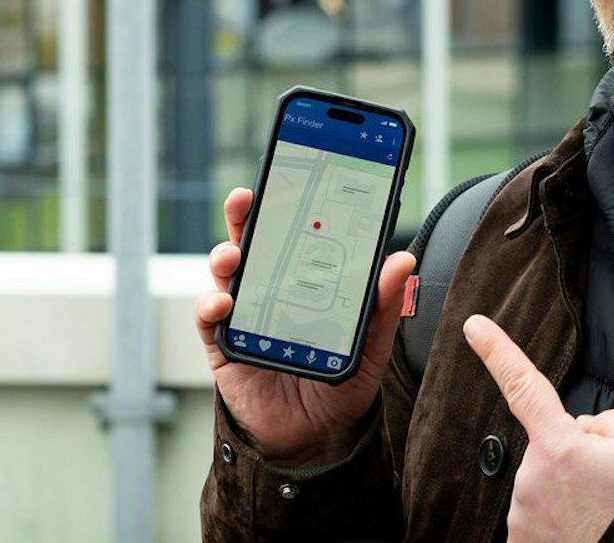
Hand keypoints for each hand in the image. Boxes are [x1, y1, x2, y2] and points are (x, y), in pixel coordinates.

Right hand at [194, 187, 416, 465]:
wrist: (316, 437)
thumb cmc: (340, 382)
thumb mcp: (370, 344)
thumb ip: (384, 304)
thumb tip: (404, 260)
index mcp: (302, 279)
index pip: (292, 232)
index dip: (286, 203)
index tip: (287, 176)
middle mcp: (268, 289)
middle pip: (251, 241)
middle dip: (244, 216)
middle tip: (246, 199)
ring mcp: (243, 315)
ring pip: (225, 274)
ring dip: (224, 257)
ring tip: (233, 256)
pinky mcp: (224, 347)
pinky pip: (209, 321)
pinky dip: (210, 307)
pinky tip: (222, 304)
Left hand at [465, 314, 613, 542]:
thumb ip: (602, 421)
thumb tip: (576, 431)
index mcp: (559, 445)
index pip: (523, 386)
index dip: (496, 353)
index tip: (473, 326)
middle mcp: (531, 480)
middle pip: (546, 451)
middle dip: (572, 462)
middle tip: (606, 489)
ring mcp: (523, 517)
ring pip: (542, 488)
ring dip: (567, 496)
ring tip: (599, 514)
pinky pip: (538, 520)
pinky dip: (559, 524)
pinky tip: (583, 530)